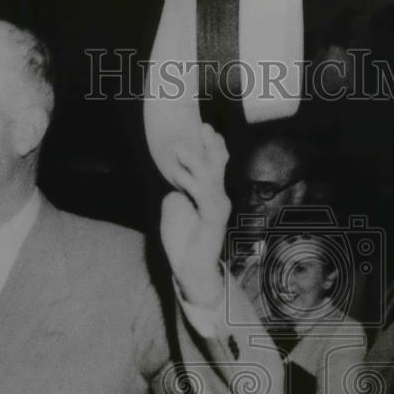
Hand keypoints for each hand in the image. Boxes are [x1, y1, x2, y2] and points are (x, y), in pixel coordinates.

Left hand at [161, 124, 231, 306]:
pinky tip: (179, 177)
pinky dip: (191, 186)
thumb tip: (175, 170)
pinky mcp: (214, 220)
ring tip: (178, 149)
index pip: (214, 163)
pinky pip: (204, 198)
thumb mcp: (175, 203)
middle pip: (218, 165)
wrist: (189, 266)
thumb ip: (178, 186)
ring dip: (194, 162)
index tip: (204, 126)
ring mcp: (217, 208)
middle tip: (204, 127)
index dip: (212, 145)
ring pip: (210, 178)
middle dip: (212, 145)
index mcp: (209, 191)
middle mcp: (217, 196)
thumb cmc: (183, 237)